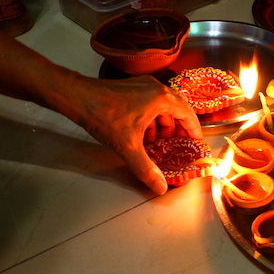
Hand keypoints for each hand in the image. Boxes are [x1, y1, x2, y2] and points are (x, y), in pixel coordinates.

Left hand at [64, 74, 202, 194]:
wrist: (77, 97)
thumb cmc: (105, 116)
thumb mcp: (128, 146)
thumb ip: (146, 168)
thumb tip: (161, 188)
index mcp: (161, 98)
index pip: (188, 114)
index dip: (194, 131)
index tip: (196, 145)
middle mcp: (156, 88)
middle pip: (178, 109)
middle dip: (178, 130)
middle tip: (179, 147)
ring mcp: (143, 86)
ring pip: (163, 107)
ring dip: (163, 125)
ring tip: (159, 144)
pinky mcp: (132, 88)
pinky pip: (150, 104)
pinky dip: (151, 119)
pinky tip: (142, 135)